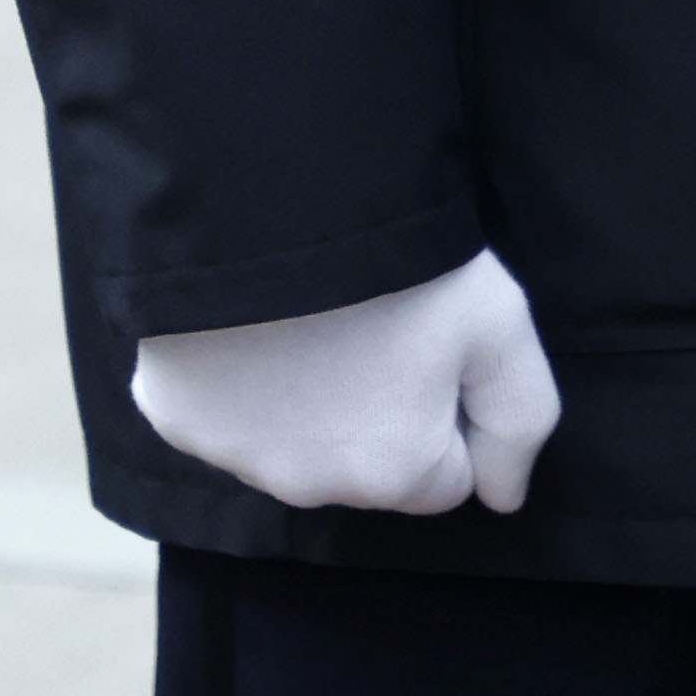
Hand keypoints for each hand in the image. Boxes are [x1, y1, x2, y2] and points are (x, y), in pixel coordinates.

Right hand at [130, 248, 561, 515]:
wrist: (270, 197)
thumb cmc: (397, 258)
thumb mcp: (498, 322)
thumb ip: (520, 419)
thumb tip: (504, 498)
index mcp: (395, 472)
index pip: (448, 476)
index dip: (448, 407)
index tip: (430, 345)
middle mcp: (311, 486)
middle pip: (367, 467)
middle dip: (378, 413)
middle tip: (371, 324)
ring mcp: (235, 454)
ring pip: (292, 445)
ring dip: (305, 402)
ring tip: (309, 315)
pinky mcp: (175, 416)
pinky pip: (219, 414)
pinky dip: (234, 381)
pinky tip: (248, 323)